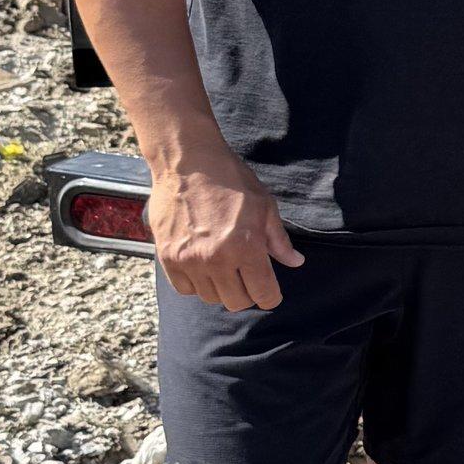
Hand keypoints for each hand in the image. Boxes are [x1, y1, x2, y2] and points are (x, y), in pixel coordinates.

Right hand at [147, 145, 305, 310]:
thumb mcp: (264, 205)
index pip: (264, 294)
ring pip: (210, 298)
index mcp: (247, 247)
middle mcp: (217, 259)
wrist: (187, 161)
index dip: (271, 297)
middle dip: (247, 293)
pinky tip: (203, 266)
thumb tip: (295, 262)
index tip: (270, 292)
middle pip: (236, 302)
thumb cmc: (230, 179)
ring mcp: (190, 260)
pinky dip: (196, 284)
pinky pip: (185, 289)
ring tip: (224, 267)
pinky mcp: (168, 257)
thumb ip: (278, 239)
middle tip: (247, 277)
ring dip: (221, 288)